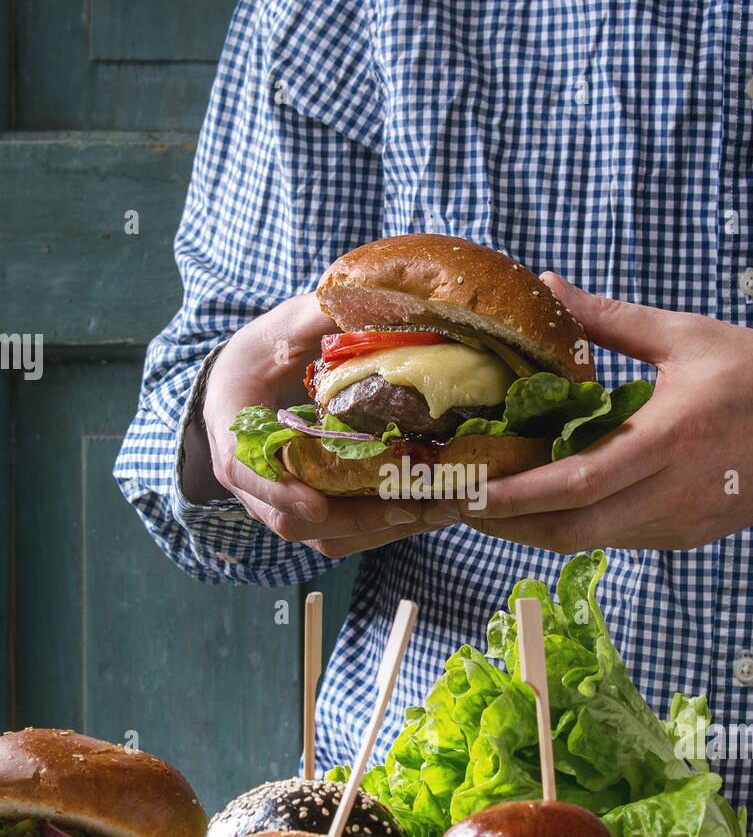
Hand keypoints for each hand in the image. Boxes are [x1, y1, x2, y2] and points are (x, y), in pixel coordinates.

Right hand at [201, 293, 425, 555]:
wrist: (242, 383)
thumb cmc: (261, 355)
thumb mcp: (282, 328)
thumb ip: (318, 318)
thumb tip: (370, 301)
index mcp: (233, 432)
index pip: (246, 472)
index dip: (278, 492)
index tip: (316, 505)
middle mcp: (253, 480)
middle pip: (292, 520)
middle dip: (355, 519)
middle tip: (409, 505)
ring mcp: (283, 500)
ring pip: (324, 536)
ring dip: (380, 529)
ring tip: (435, 510)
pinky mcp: (313, 508)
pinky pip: (346, 532)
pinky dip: (386, 525)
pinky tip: (430, 507)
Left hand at [463, 275, 752, 553]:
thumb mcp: (687, 335)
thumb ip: (609, 319)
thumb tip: (546, 288)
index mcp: (671, 438)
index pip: (579, 483)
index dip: (516, 494)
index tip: (465, 488)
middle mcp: (672, 494)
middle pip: (571, 532)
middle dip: (506, 525)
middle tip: (454, 503)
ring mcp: (679, 525)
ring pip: (588, 543)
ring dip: (532, 529)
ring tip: (485, 504)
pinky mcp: (685, 537)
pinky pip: (615, 539)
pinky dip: (571, 526)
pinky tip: (543, 504)